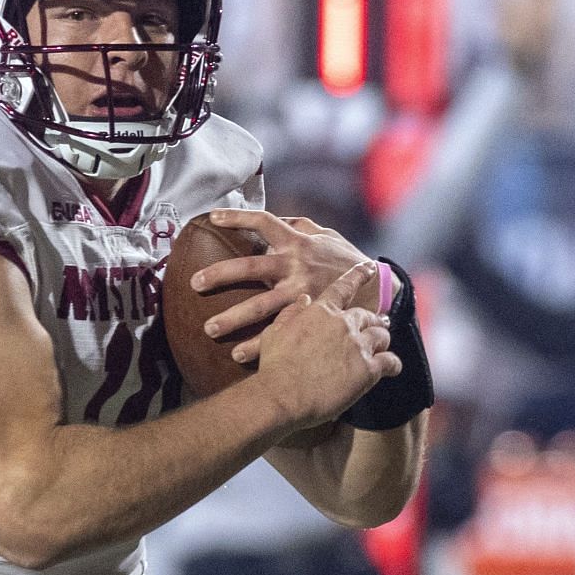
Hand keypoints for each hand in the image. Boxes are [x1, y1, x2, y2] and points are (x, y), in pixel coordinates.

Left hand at [191, 209, 391, 365]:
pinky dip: (258, 346)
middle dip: (221, 274)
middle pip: (252, 266)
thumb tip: (277, 219)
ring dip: (234, 319)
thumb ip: (300, 226)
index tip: (212, 217)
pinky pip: (280, 333)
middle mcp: (296, 265)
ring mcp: (301, 292)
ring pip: (262, 306)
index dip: (238, 217)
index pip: (264, 222)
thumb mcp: (327, 235)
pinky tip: (238, 357)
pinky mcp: (308, 317)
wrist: (379, 288)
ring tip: (209, 330)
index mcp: (297, 242)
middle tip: (195, 283)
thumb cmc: (346, 259)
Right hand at [252, 263, 401, 427]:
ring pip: (382, 336)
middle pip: (368, 315)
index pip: (344, 287)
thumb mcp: (274, 333)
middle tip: (378, 323)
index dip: (359, 275)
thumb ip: (291, 313)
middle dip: (373, 320)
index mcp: (321, 311)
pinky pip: (391, 361)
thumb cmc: (274, 366)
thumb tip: (303, 299)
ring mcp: (358, 345)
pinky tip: (392, 368)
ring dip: (382, 341)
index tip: (371, 268)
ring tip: (382, 347)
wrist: (282, 396)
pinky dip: (393, 364)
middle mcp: (343, 323)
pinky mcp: (369, 370)